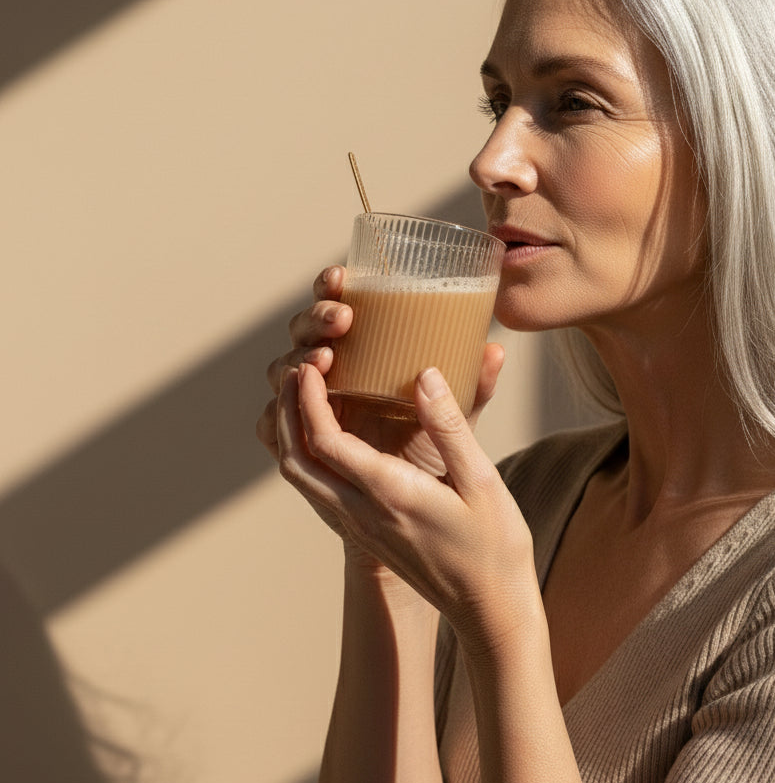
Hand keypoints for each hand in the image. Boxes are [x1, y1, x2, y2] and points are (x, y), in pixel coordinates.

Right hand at [255, 265, 504, 474]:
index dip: (329, 285)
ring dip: (296, 361)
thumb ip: (473, 386)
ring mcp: (307, 405)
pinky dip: (275, 414)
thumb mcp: (458, 416)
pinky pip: (270, 424)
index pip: (334, 302)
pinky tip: (290, 407)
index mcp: (360, 347)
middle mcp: (329, 369)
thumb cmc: (432, 443)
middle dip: (315, 318)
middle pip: (302, 330)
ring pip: (282, 371)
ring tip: (325, 361)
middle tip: (343, 321)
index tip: (342, 277)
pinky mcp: (296, 441)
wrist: (417, 506)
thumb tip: (496, 350)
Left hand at [276, 362, 535, 646]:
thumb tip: (425, 373)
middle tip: (297, 370)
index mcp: (389, 495)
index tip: (312, 365)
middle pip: (295, 461)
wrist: (490, 609)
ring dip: (292, 433)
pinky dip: (308, 455)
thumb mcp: (482, 480)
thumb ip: (450, 426)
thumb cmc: (495, 546)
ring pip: (300, 479)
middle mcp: (362, 514)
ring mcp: (359, 528)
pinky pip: (318, 490)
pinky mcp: (363, 534)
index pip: (324, 443)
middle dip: (288, 411)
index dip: (308, 399)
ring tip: (305, 393)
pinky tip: (328, 432)